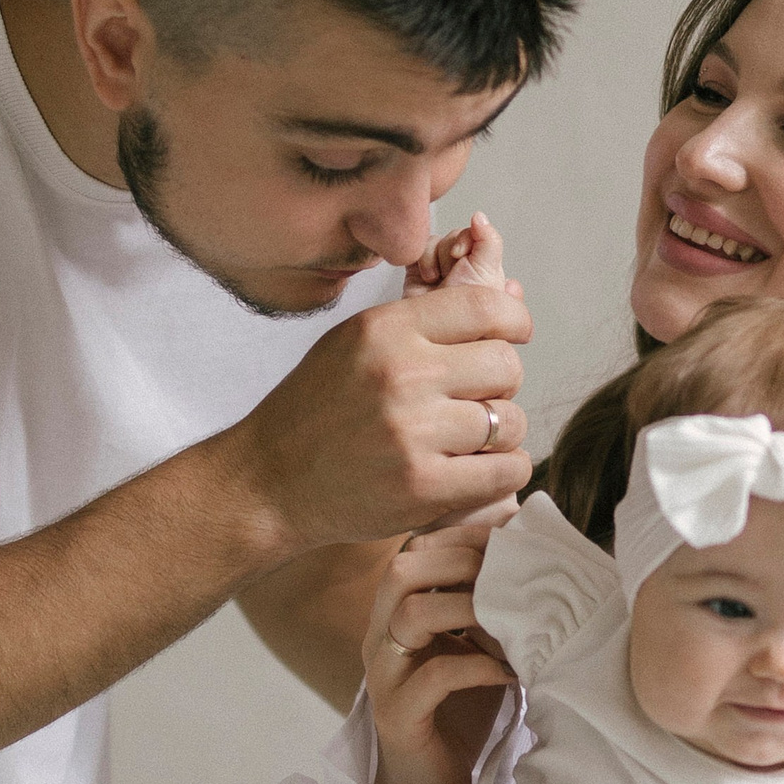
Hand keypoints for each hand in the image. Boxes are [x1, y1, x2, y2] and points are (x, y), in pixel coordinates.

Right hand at [229, 216, 531, 553]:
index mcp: (386, 330)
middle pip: (506, 364)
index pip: (486, 307)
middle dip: (501, 383)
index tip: (514, 336)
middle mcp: (402, 375)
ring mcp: (413, 433)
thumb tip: (509, 296)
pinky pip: (506, 470)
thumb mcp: (353, 342)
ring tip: (470, 441)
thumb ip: (421, 322)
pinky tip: (477, 471)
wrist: (269, 482)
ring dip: (501, 433)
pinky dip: (502, 472)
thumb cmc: (315, 412)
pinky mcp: (423, 487)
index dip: (514, 321)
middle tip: (476, 400)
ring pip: (510, 420)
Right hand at [366, 524, 515, 783]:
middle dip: (461, 562)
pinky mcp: (398, 715)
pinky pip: (433, 676)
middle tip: (510, 577)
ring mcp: (384, 676)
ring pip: (409, 615)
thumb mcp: (478, 647)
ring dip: (469, 608)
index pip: (415, 551)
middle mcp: (380, 637)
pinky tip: (511, 672)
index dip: (461, 537)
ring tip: (511, 622)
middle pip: (401, 570)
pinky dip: (478, 666)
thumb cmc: (461, 712)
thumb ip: (491, 608)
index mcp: (395, 615)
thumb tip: (535, 556)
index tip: (509, 540)